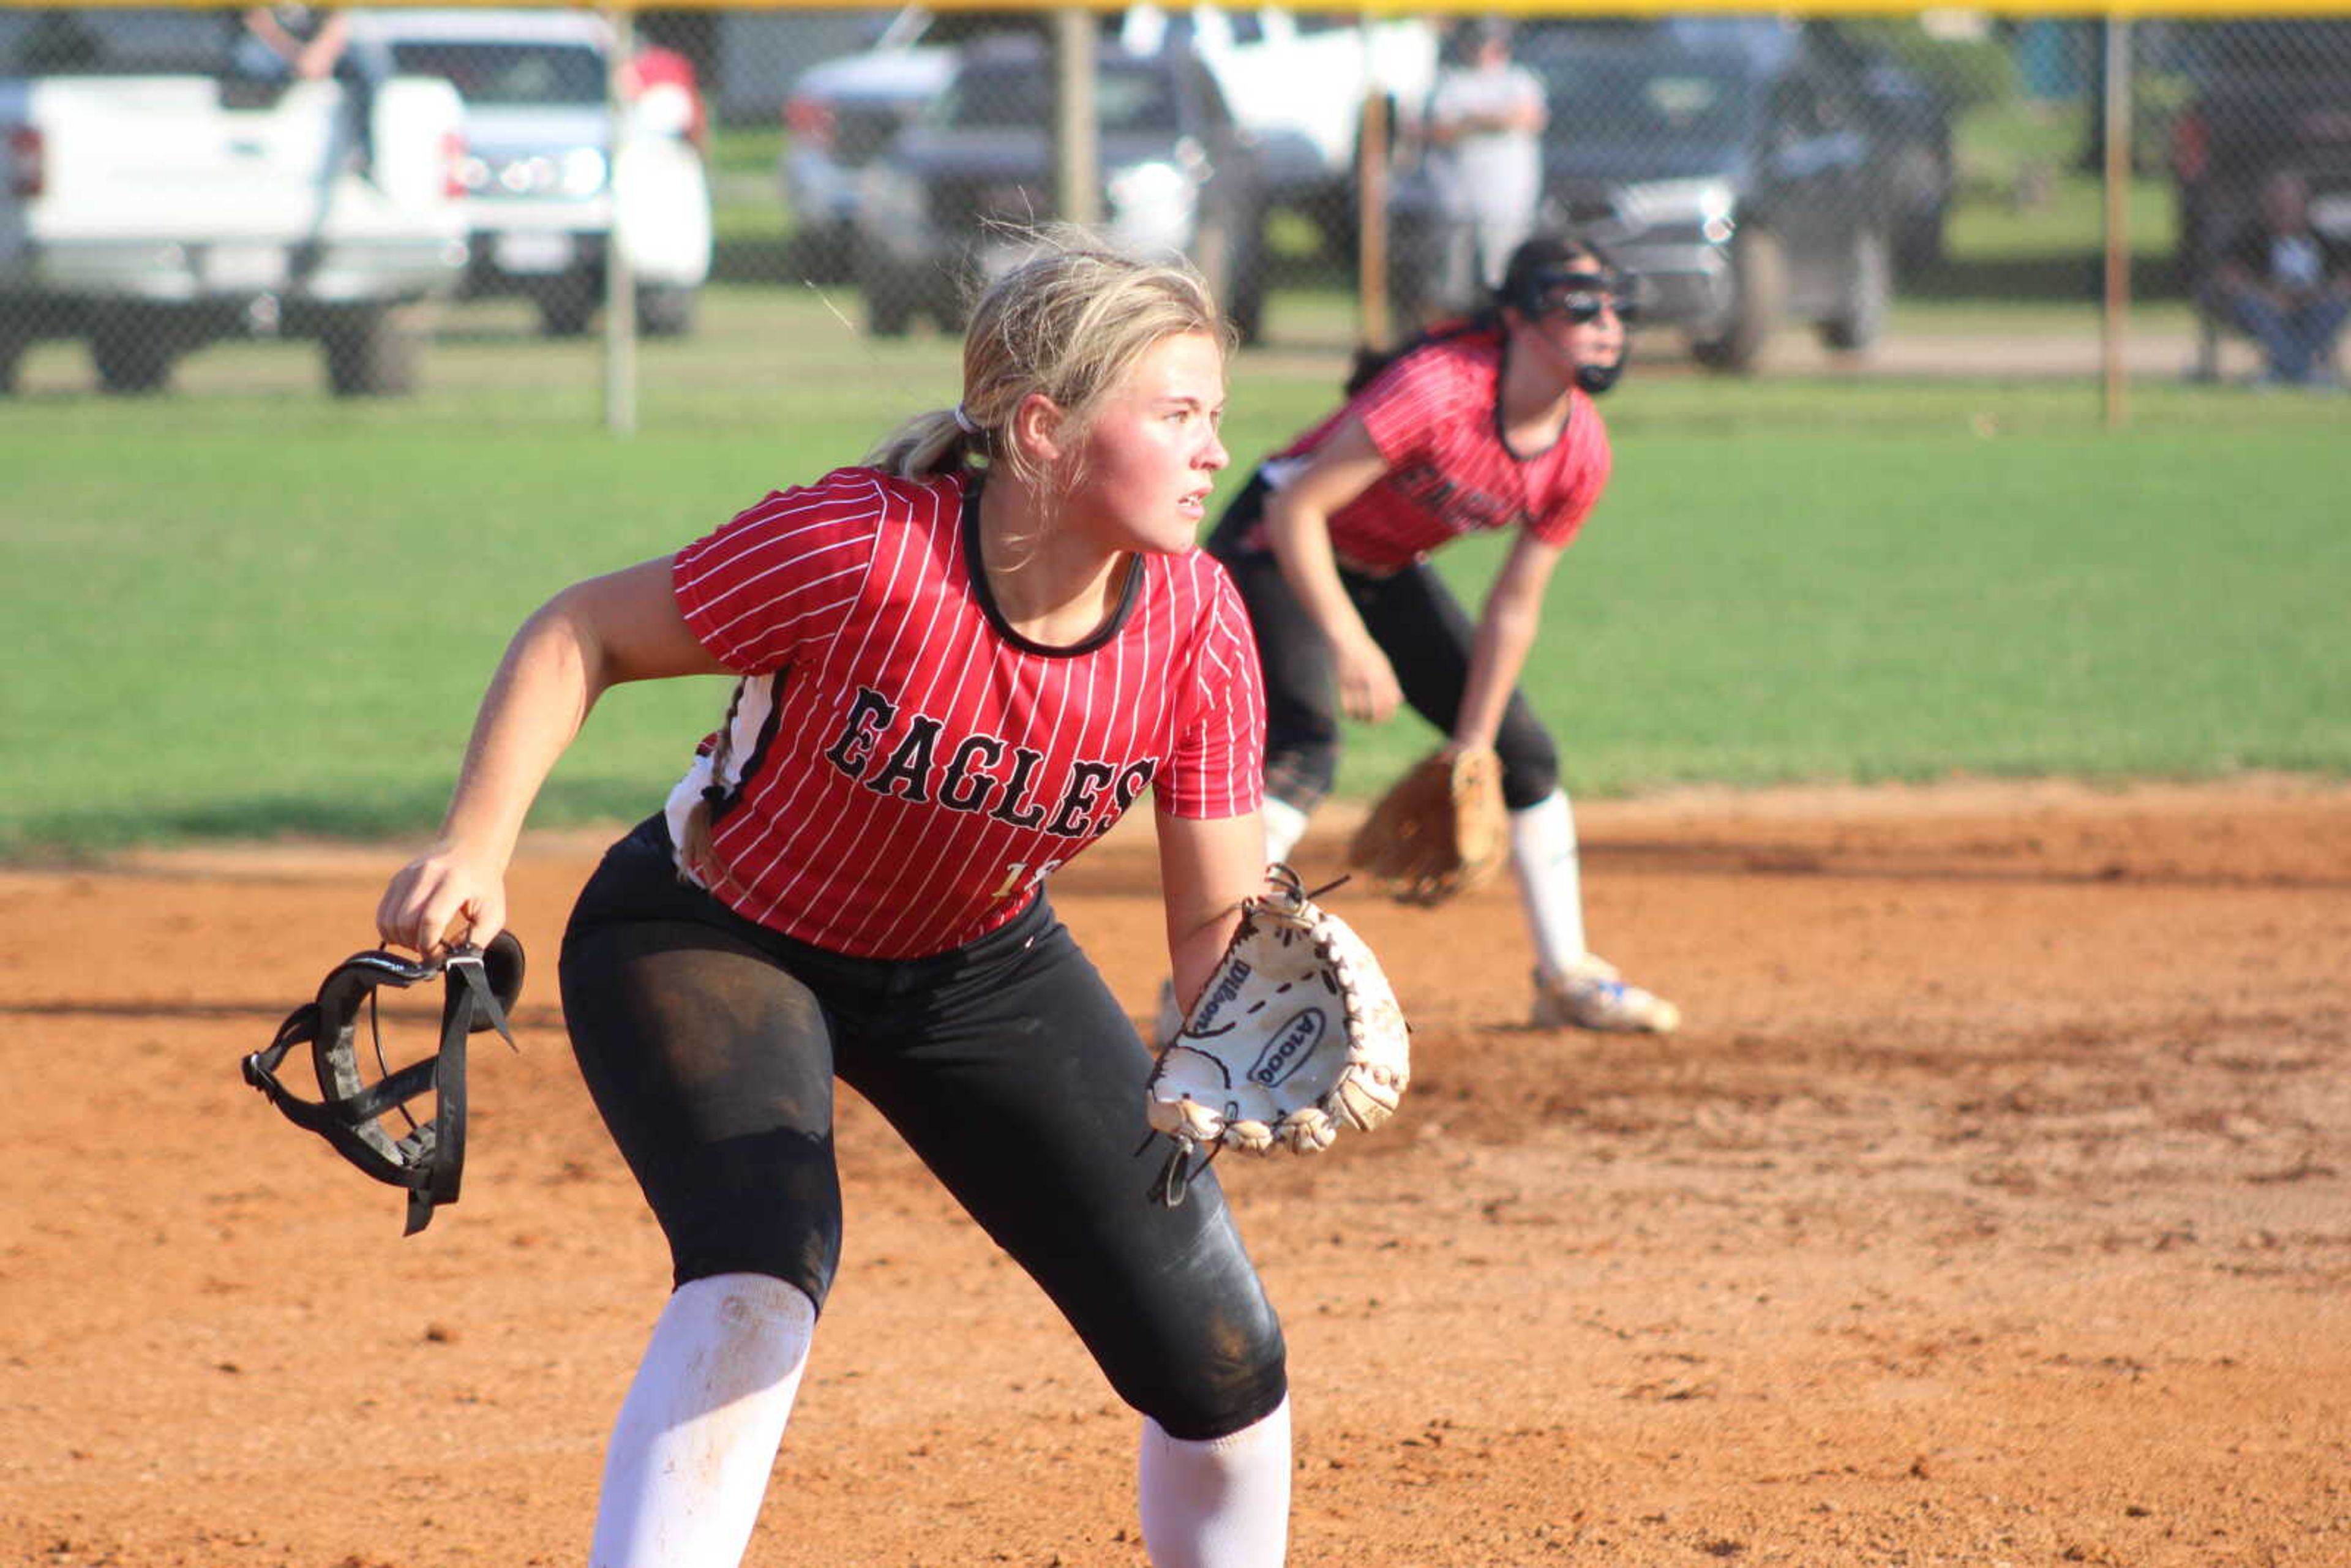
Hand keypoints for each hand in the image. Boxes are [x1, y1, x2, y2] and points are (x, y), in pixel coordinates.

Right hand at [376, 841, 506, 958]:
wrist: (470, 850)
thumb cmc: (484, 887)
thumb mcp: (493, 914)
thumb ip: (475, 941)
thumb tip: (449, 962)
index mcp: (453, 882)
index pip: (430, 920)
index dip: (430, 945)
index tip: (438, 955)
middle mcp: (426, 875)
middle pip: (405, 922)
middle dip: (415, 945)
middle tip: (431, 949)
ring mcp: (407, 876)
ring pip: (389, 920)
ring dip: (401, 940)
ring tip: (420, 941)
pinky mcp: (397, 880)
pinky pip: (383, 914)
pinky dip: (391, 931)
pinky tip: (409, 933)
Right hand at [1333, 635, 1402, 723]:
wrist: (1347, 638)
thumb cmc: (1366, 653)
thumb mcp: (1383, 665)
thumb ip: (1391, 683)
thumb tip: (1399, 700)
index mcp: (1383, 674)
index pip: (1390, 702)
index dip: (1388, 714)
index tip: (1384, 719)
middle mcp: (1371, 678)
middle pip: (1377, 707)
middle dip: (1375, 719)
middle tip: (1372, 722)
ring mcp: (1357, 680)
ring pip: (1362, 709)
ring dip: (1362, 717)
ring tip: (1361, 719)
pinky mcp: (1343, 682)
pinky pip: (1347, 704)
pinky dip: (1350, 712)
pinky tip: (1351, 713)